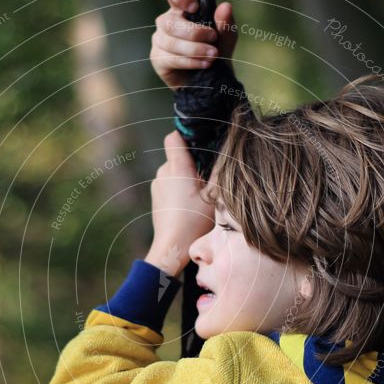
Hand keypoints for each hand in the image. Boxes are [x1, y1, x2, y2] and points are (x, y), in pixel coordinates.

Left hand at [145, 131, 214, 275]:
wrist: (172, 247)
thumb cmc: (194, 222)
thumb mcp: (214, 196)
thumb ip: (219, 171)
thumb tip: (227, 153)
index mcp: (177, 168)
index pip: (174, 138)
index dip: (186, 137)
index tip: (199, 144)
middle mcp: (163, 173)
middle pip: (177, 156)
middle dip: (192, 164)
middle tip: (206, 182)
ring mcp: (157, 185)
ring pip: (174, 172)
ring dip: (186, 178)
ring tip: (198, 197)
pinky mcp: (156, 197)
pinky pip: (169, 184)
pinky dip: (179, 189)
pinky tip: (188, 205)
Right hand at [150, 0, 238, 90]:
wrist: (211, 79)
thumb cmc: (215, 50)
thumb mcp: (226, 37)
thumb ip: (225, 23)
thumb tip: (225, 6)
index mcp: (181, 8)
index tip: (195, 7)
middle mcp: (167, 21)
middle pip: (170, 21)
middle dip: (194, 32)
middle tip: (213, 39)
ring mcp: (160, 40)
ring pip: (170, 41)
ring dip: (195, 49)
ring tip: (213, 56)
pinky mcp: (158, 58)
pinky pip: (171, 58)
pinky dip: (190, 61)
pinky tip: (204, 64)